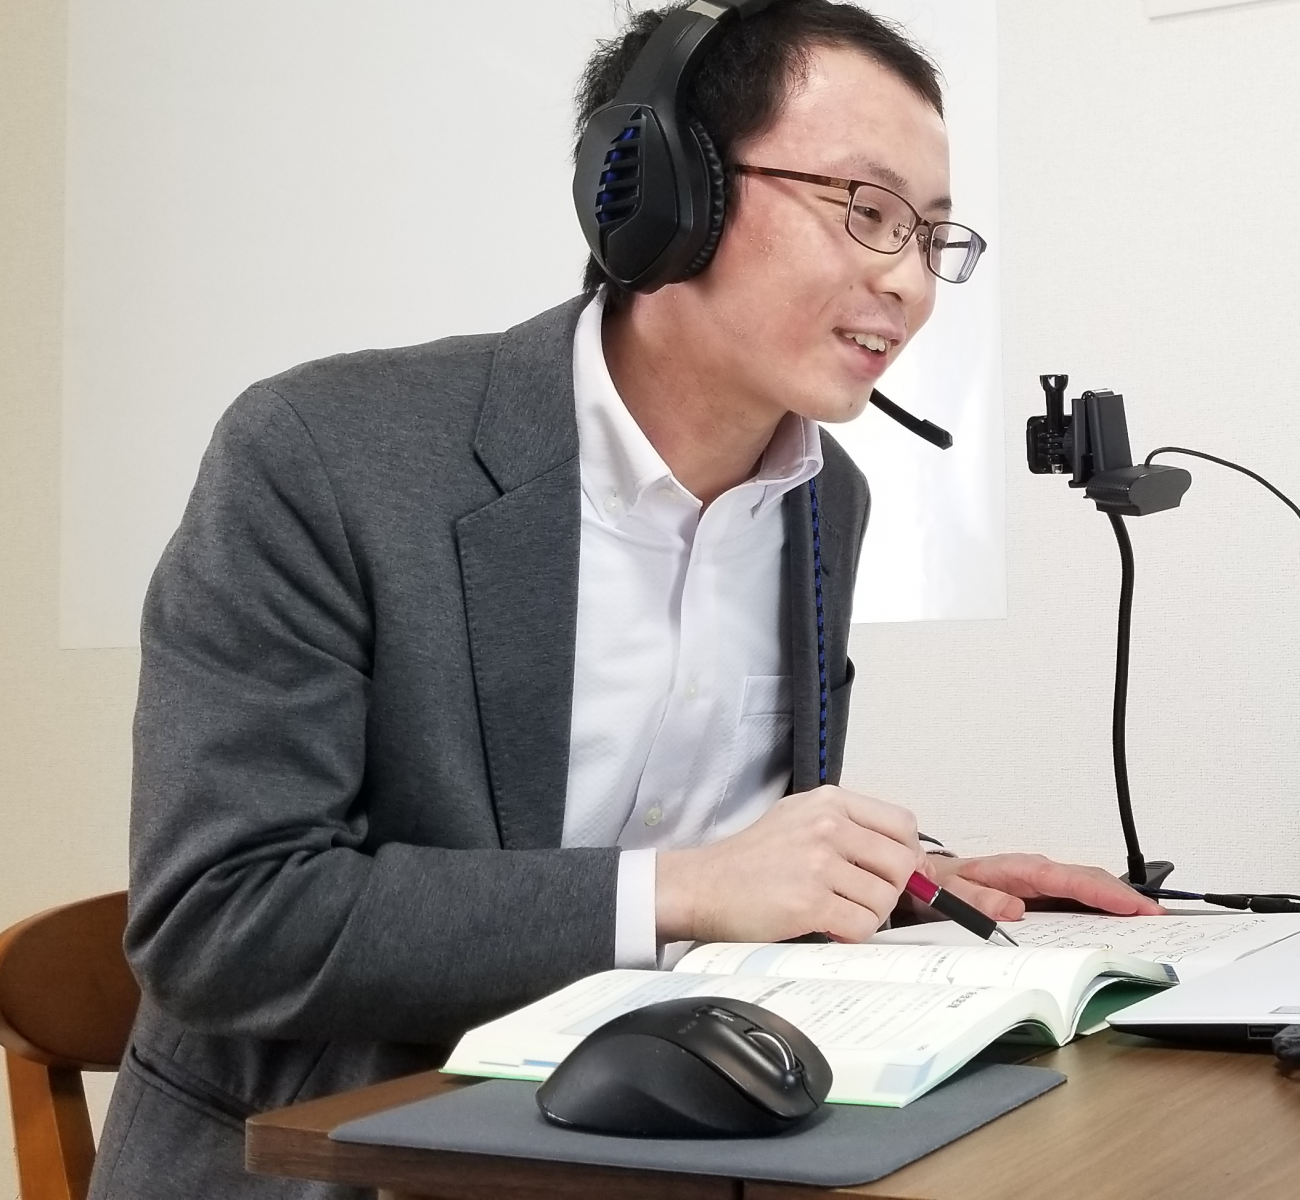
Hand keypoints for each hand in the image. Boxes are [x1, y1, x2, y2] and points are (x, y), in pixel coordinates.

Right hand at [655, 786, 924, 944]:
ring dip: (868, 915)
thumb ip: (852, 830)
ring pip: (885, 898)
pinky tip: (829, 927)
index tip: (891, 872)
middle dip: (891, 889)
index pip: (903, 824)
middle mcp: (827, 825)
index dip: (907, 854)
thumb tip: (913, 861)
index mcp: (829, 801)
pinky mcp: (809, 902)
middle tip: (864, 899)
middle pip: (901, 863)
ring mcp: (818, 863)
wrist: (703, 885)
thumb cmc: (751, 858)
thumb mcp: (800, 820)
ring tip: (838, 912)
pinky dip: (852, 934)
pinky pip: (862, 926)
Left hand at [917, 853, 1165, 921]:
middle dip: (1125, 897)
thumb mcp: (950, 894)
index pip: (1068, 879)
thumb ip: (977, 900)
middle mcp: (1035, 872)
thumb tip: (1012, 909)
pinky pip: (1080, 897)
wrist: (927, 879)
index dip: (1102, 892)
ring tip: (1154, 922)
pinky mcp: (1043, 893)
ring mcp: (1042, 882)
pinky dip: (1105, 907)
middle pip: (1089, 879)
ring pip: (1089, 887)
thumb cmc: (940, 885)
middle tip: (1160, 918)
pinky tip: (1123, 923)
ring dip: (1120, 902)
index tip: (1132, 906)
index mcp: (1017, 869)